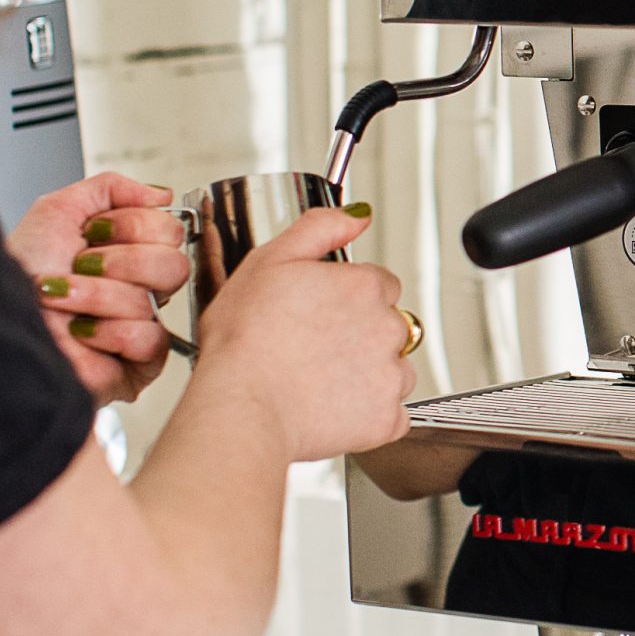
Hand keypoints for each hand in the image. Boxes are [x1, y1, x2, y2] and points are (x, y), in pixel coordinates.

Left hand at [7, 173, 192, 406]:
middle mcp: (141, 289)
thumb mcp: (56, 211)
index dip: (131, 226)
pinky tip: (80, 332)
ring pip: (151, 300)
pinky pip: (149, 339)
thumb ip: (111, 188)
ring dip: (95, 295)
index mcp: (131, 253)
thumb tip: (162, 195)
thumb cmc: (17, 276)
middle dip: (118, 261)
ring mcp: (143, 326)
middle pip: (174, 265)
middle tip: (81, 264)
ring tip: (62, 299)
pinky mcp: (139, 365)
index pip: (170, 230)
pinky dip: (106, 332)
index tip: (93, 232)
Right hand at [188, 206, 416, 461]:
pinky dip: (370, 416)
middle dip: (359, 336)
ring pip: (394, 370)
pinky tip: (333, 410)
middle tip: (313, 350)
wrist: (241, 407)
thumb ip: (320, 228)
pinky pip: (392, 416)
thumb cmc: (245, 341)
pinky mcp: (387, 420)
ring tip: (319, 382)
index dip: (346, 299)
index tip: (321, 314)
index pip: (378, 285)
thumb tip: (356, 215)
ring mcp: (391, 376)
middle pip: (389, 326)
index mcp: (365, 287)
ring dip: (367, 376)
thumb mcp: (270, 261)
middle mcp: (388, 328)